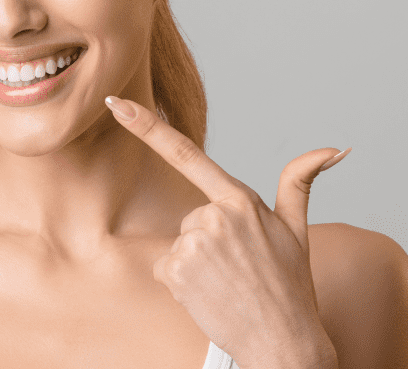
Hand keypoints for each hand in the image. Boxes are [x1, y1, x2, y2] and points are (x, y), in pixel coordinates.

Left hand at [105, 96, 344, 368]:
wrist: (283, 342)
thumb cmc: (289, 285)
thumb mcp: (296, 229)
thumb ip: (299, 182)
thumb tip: (333, 148)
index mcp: (240, 199)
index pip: (185, 154)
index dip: (146, 126)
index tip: (115, 104)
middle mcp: (213, 215)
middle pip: (192, 218)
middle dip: (208, 241)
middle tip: (237, 268)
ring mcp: (193, 242)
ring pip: (179, 243)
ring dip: (196, 263)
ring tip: (226, 282)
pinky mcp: (176, 269)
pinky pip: (167, 267)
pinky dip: (183, 281)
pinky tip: (209, 294)